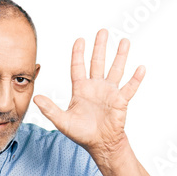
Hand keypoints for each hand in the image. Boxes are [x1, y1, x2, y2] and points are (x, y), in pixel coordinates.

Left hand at [34, 29, 144, 165]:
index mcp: (81, 90)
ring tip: (124, 41)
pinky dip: (136, 78)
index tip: (80, 40)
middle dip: (100, 47)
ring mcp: (109, 93)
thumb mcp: (62, 121)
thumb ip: (50, 109)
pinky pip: (130, 87)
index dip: (78, 54)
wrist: (100, 144)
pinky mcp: (121, 101)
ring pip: (116, 69)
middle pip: (97, 62)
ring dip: (120, 56)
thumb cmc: (81, 134)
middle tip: (102, 31)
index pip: (78, 67)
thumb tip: (36, 98)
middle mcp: (95, 88)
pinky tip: (140, 68)